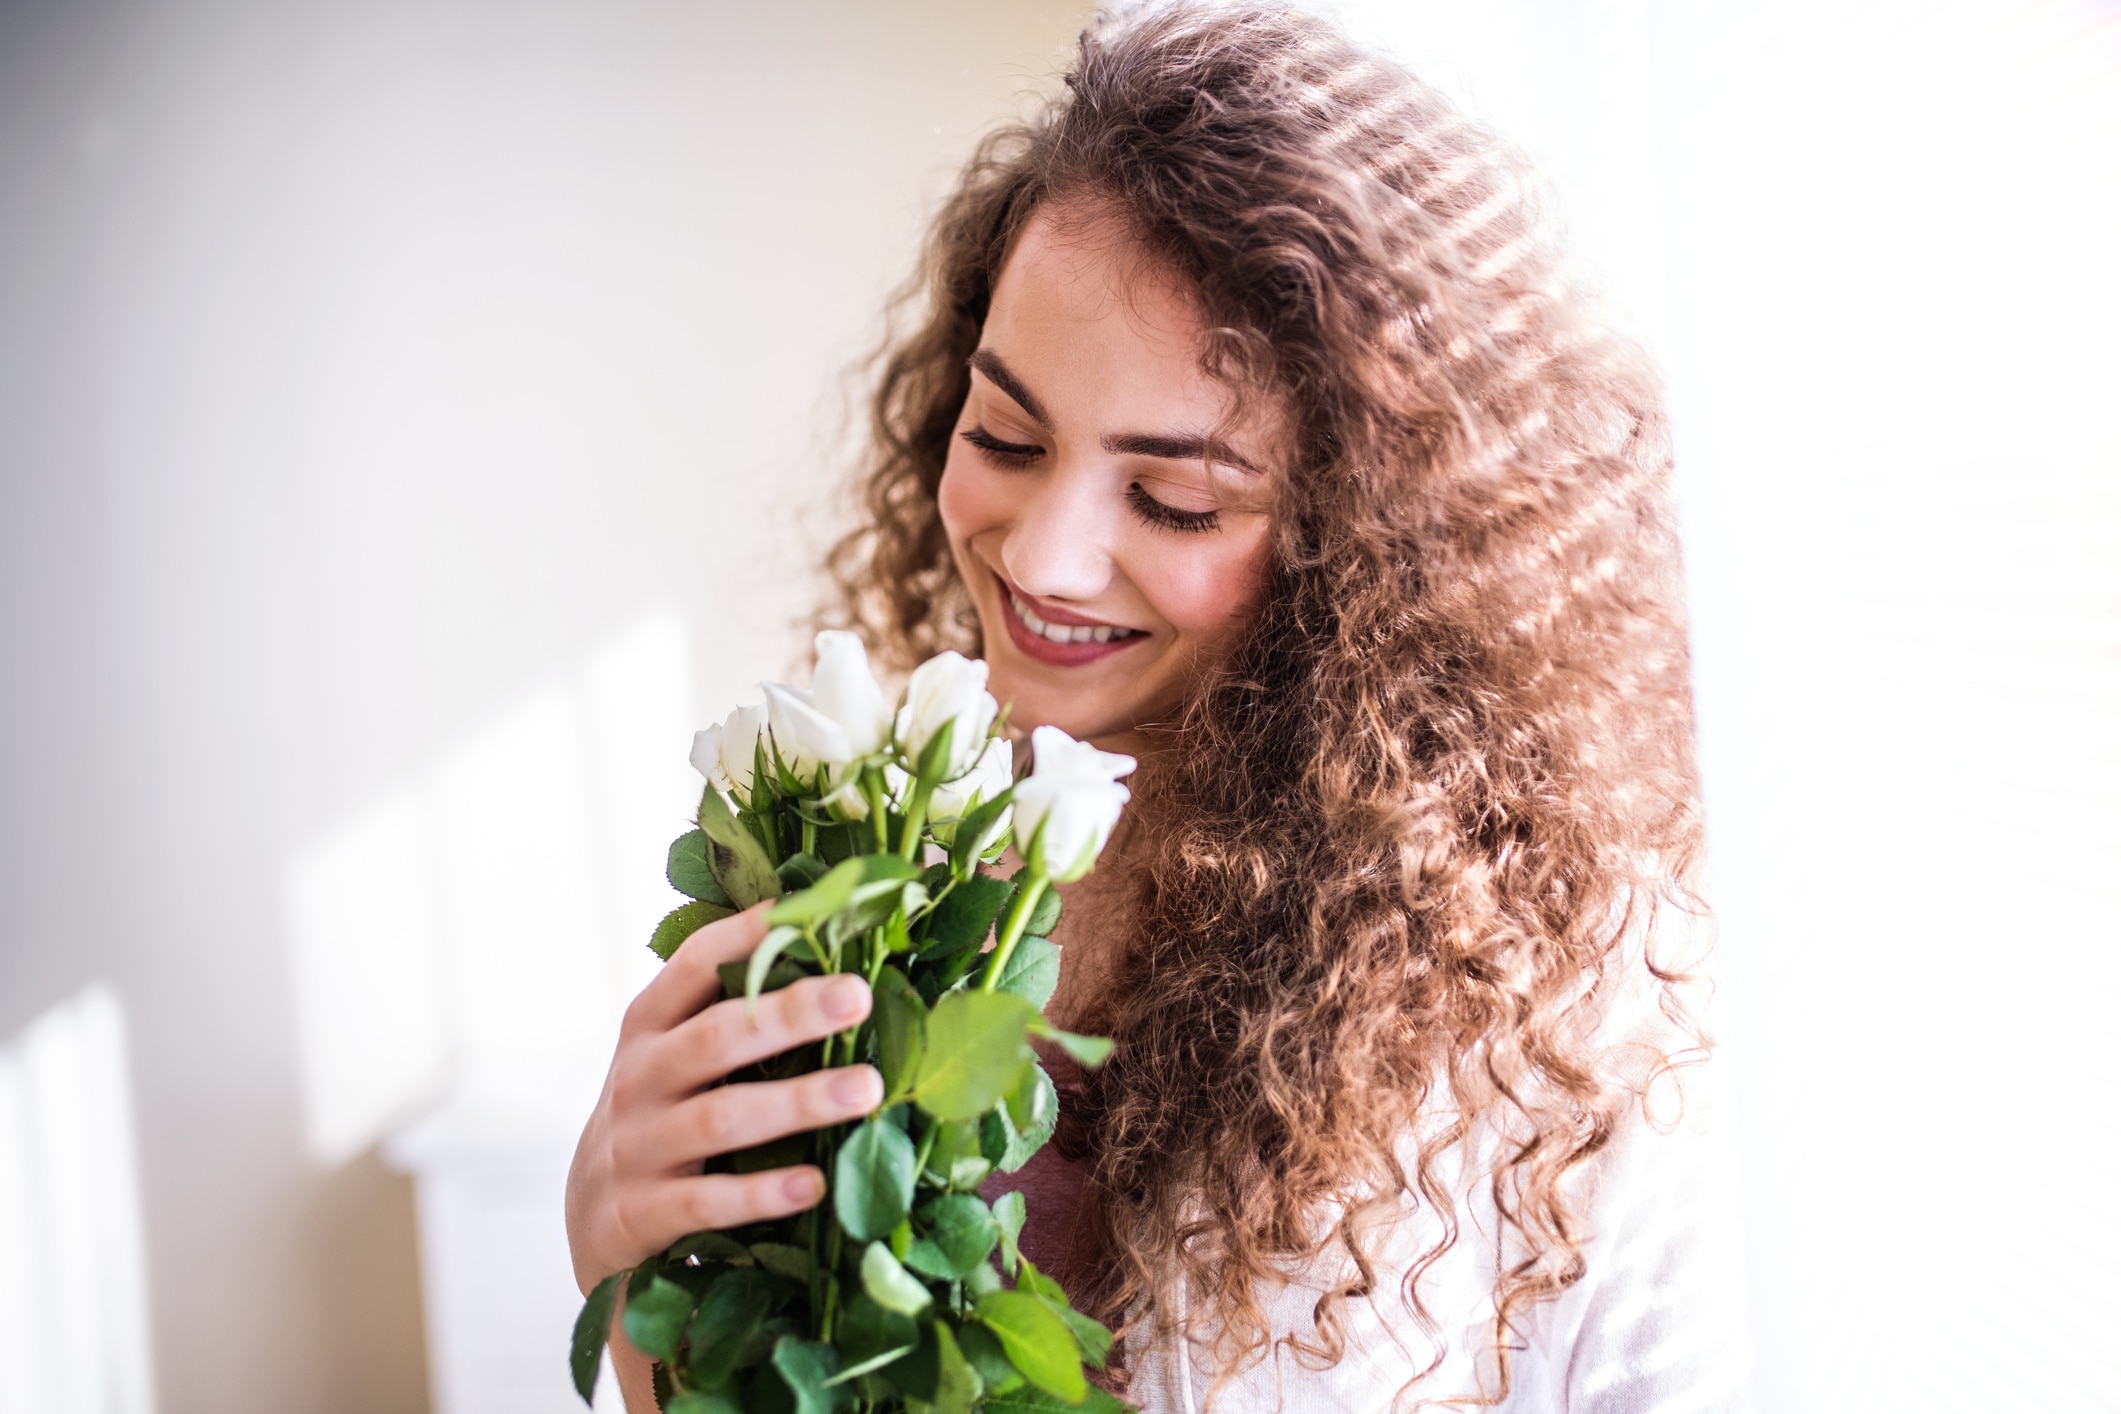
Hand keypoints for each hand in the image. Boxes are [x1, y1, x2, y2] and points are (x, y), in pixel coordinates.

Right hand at [565, 904, 882, 1293]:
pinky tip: (814, 1185)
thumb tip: (841, 951)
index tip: (808, 908)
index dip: (748, 934)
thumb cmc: (664, 1117)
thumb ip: (738, 1013)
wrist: (590, 1222)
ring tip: (866, 1090)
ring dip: (797, 1103)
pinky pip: (707, 1202)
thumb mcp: (679, 1058)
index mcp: (651, 1026)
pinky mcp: (642, 1214)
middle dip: (788, 1013)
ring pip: (720, 1119)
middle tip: (858, 996)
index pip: (695, 963)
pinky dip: (761, 1193)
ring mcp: (636, 1147)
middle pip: (716, 1036)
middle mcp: (639, 1078)